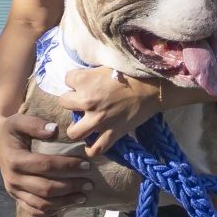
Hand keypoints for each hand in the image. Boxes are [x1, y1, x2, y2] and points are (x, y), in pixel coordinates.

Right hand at [0, 109, 91, 216]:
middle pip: (45, 189)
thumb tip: (54, 130)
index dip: (67, 166)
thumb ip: (36, 124)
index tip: (86, 165)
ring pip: (41, 204)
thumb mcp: (20, 120)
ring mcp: (14, 191)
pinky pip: (35, 210)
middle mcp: (13, 179)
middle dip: (70, 187)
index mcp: (14, 160)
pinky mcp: (16, 197)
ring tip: (83, 197)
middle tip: (89, 184)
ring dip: (64, 202)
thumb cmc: (12, 130)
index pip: (45, 166)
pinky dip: (52, 210)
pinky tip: (68, 204)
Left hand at [55, 64, 169, 153]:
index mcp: (85, 81)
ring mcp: (98, 120)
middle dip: (71, 101)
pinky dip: (92, 148)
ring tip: (83, 124)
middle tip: (82, 101)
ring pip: (73, 132)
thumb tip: (81, 78)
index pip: (67, 79)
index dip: (74, 80)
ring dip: (76, 127)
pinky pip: (95, 149)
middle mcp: (87, 101)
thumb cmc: (130, 73)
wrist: (152, 88)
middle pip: (64, 102)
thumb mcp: (105, 66)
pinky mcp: (111, 134)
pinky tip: (92, 142)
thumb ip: (90, 74)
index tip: (83, 82)